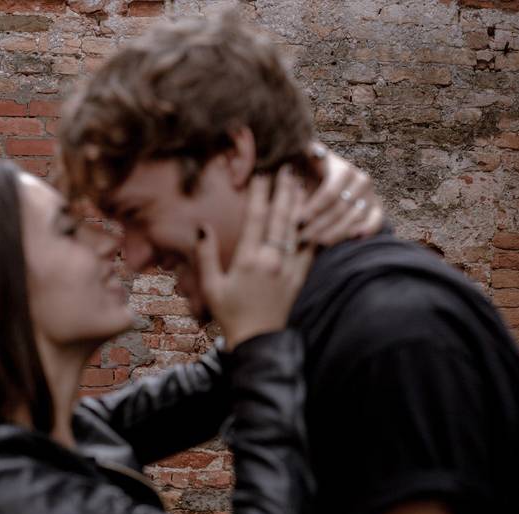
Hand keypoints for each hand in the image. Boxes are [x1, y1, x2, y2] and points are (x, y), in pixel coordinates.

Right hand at [195, 167, 313, 349]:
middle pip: (280, 217)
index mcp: (248, 259)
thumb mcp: (210, 286)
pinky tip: (316, 216)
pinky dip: (313, 229)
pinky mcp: (300, 278)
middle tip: (288, 167)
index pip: (255, 218)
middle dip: (284, 190)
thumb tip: (202, 227)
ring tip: (302, 182)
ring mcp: (289, 269)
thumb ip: (205, 255)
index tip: (261, 173)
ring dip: (300, 204)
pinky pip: (310, 249)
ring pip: (297, 229)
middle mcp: (271, 260)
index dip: (259, 193)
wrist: (257, 341)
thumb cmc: (229, 313)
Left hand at [297, 142, 383, 246]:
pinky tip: (354, 238)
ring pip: (355, 218)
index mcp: (341, 168)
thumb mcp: (301, 165)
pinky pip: (376, 221)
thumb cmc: (308, 173)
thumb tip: (300, 154)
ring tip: (316, 243)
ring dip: (336, 233)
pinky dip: (368, 230)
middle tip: (303, 238)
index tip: (298, 221)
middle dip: (320, 225)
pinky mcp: (377, 207)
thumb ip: (298, 162)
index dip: (314, 208)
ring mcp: (370, 194)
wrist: (328, 178)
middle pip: (341, 208)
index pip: (330, 191)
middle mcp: (359, 179)